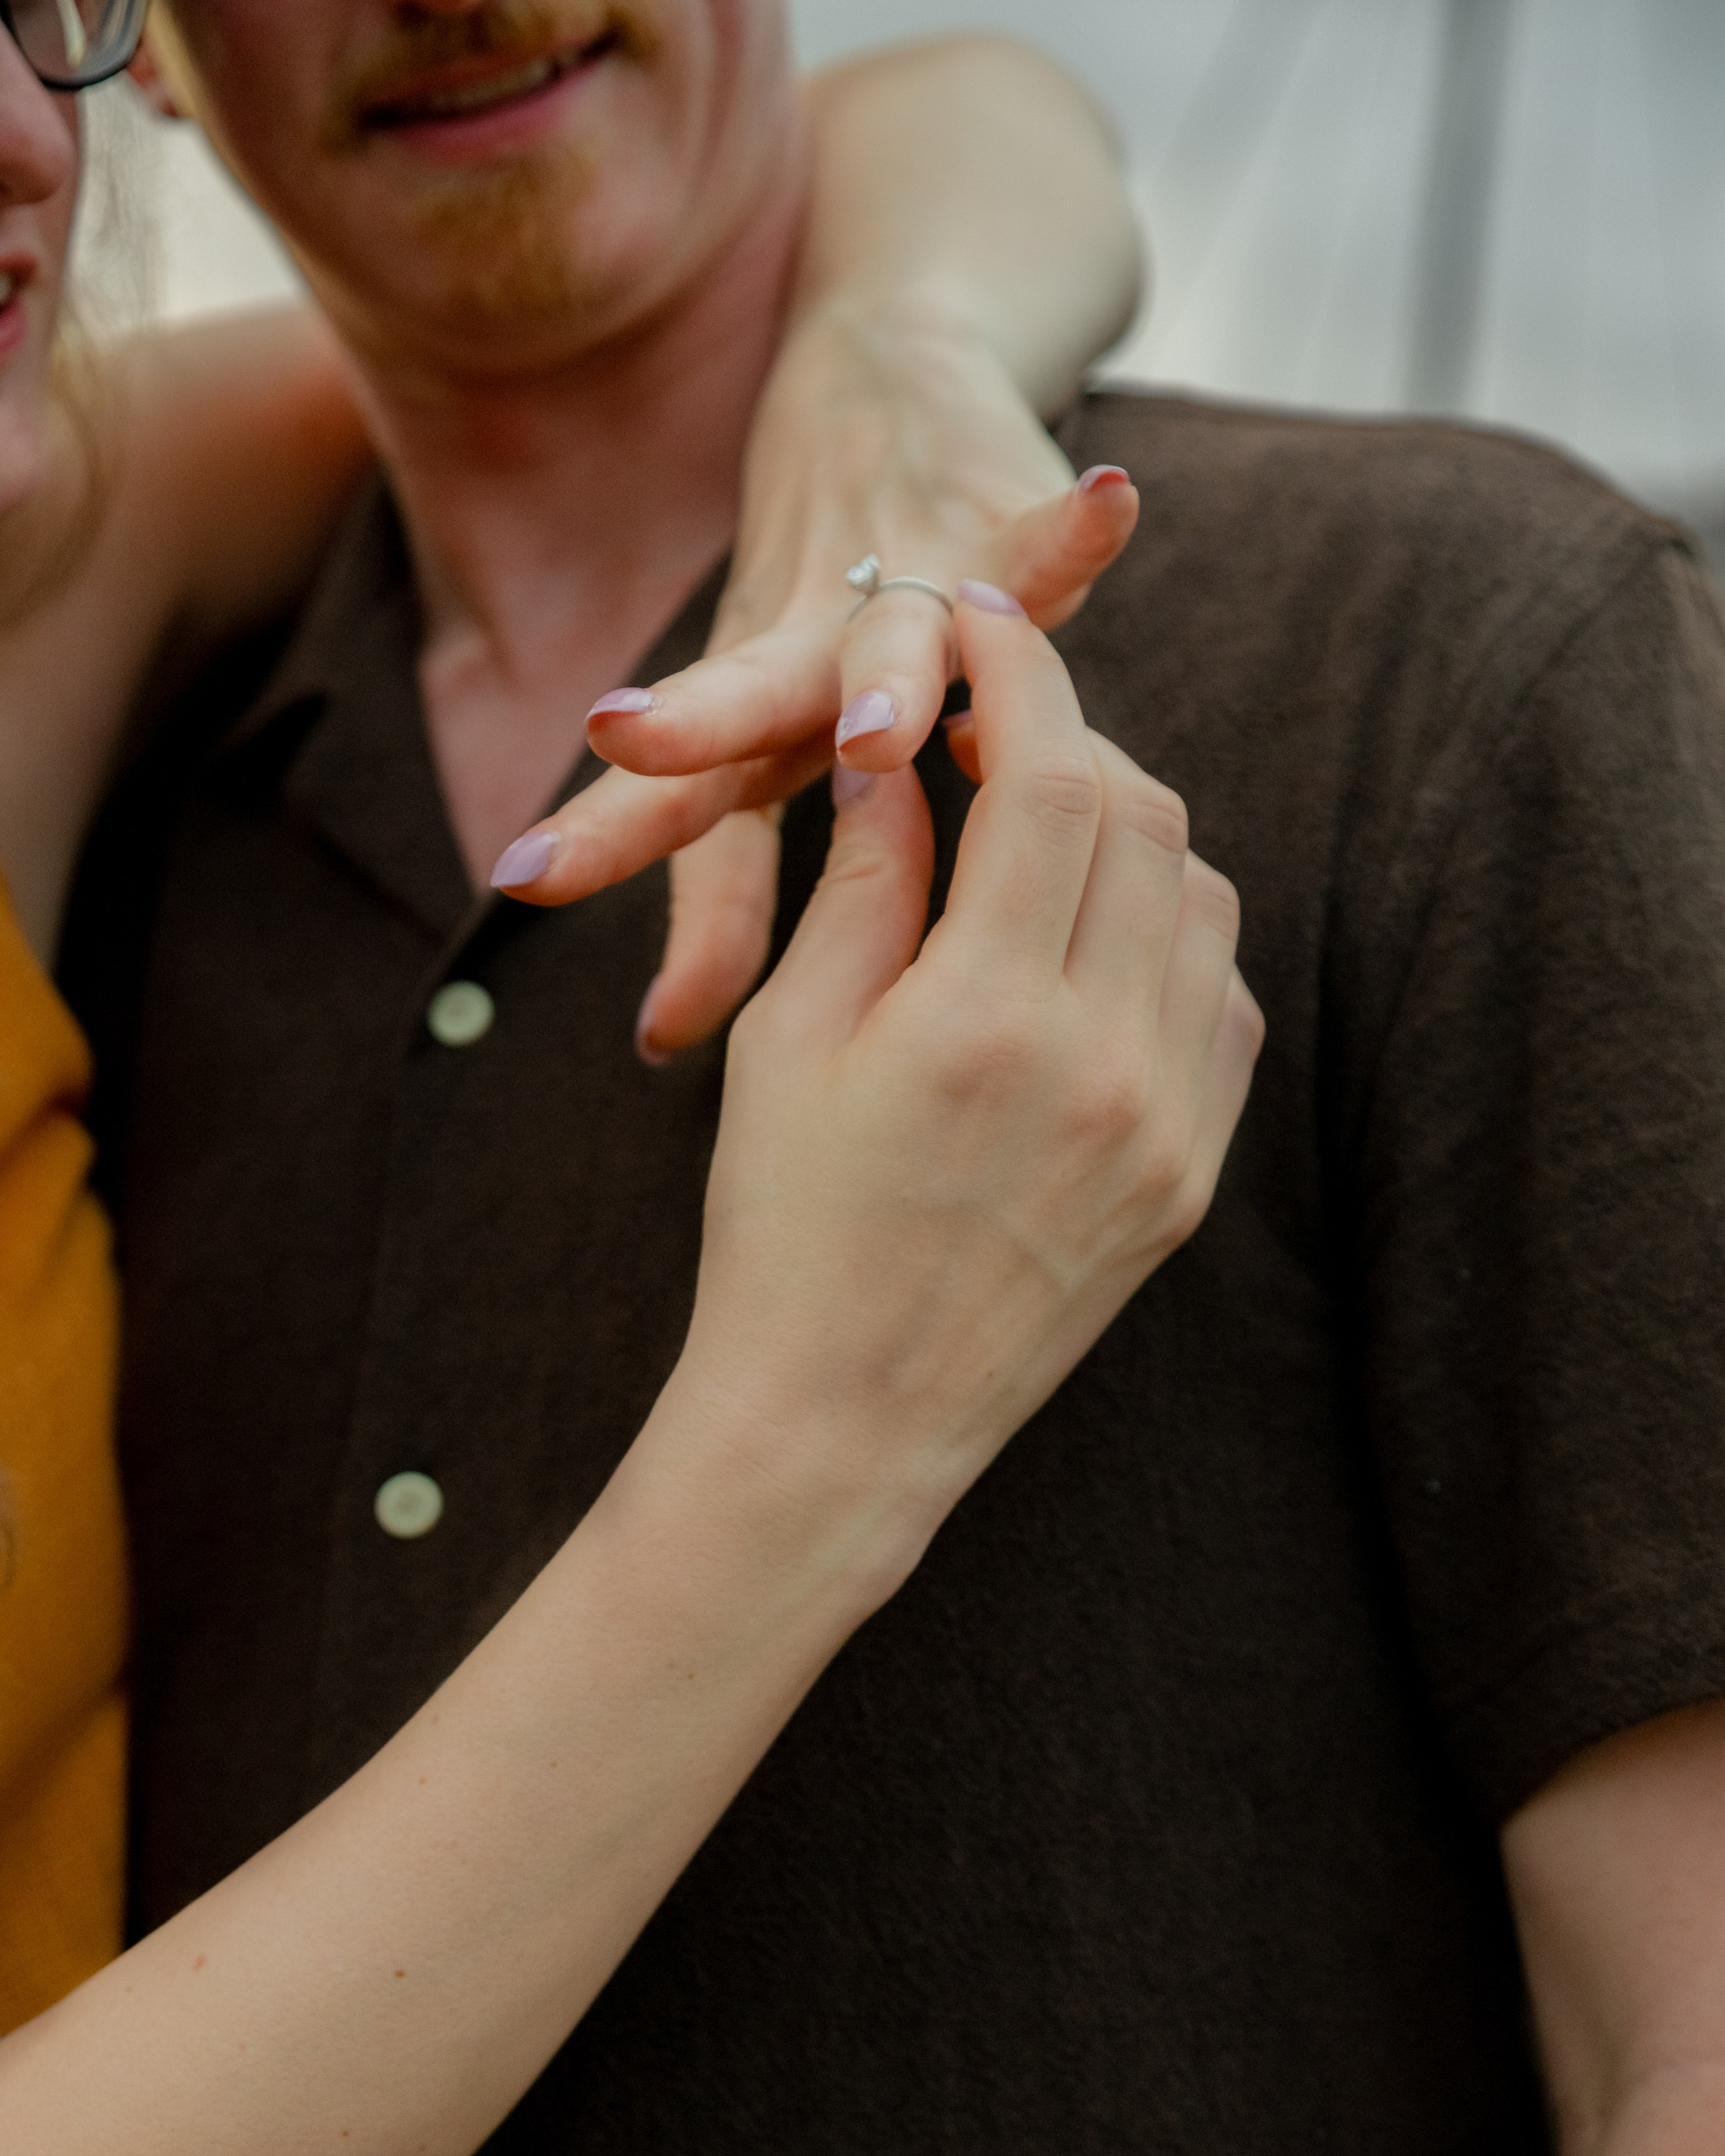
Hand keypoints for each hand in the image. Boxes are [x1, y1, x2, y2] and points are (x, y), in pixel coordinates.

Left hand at [491, 305, 1139, 1059]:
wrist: (875, 373)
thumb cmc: (816, 605)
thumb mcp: (758, 753)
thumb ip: (716, 899)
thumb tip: (659, 1041)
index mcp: (754, 717)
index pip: (674, 787)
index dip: (605, 834)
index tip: (521, 878)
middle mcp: (809, 646)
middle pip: (748, 695)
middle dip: (695, 727)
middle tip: (631, 742)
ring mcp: (899, 578)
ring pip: (891, 630)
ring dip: (888, 678)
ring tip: (881, 733)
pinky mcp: (987, 516)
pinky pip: (1033, 534)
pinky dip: (1068, 528)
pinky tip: (1111, 502)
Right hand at [658, 589, 1262, 1575]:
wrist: (844, 1419)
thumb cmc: (782, 1230)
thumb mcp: (785, 1040)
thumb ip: (861, 879)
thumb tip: (904, 751)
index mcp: (984, 1018)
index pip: (1047, 777)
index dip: (1018, 673)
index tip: (981, 621)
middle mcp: (1105, 1062)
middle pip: (1141, 816)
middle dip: (1069, 737)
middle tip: (989, 728)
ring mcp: (1168, 1123)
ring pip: (1200, 895)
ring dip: (1127, 829)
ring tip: (1033, 832)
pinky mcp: (1192, 1171)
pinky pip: (1222, 995)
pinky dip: (1167, 931)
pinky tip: (1086, 940)